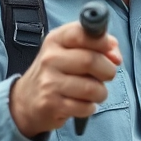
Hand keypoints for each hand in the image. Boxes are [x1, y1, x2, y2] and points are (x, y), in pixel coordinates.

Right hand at [9, 21, 122, 136]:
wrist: (25, 100)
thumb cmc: (56, 72)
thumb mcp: (70, 52)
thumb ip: (95, 46)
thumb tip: (115, 55)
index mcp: (56, 40)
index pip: (82, 33)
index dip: (103, 42)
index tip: (113, 53)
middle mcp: (50, 58)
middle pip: (91, 61)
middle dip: (108, 71)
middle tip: (106, 76)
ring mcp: (49, 82)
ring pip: (92, 88)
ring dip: (101, 93)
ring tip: (93, 93)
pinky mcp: (51, 104)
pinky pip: (85, 107)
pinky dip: (90, 107)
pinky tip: (81, 104)